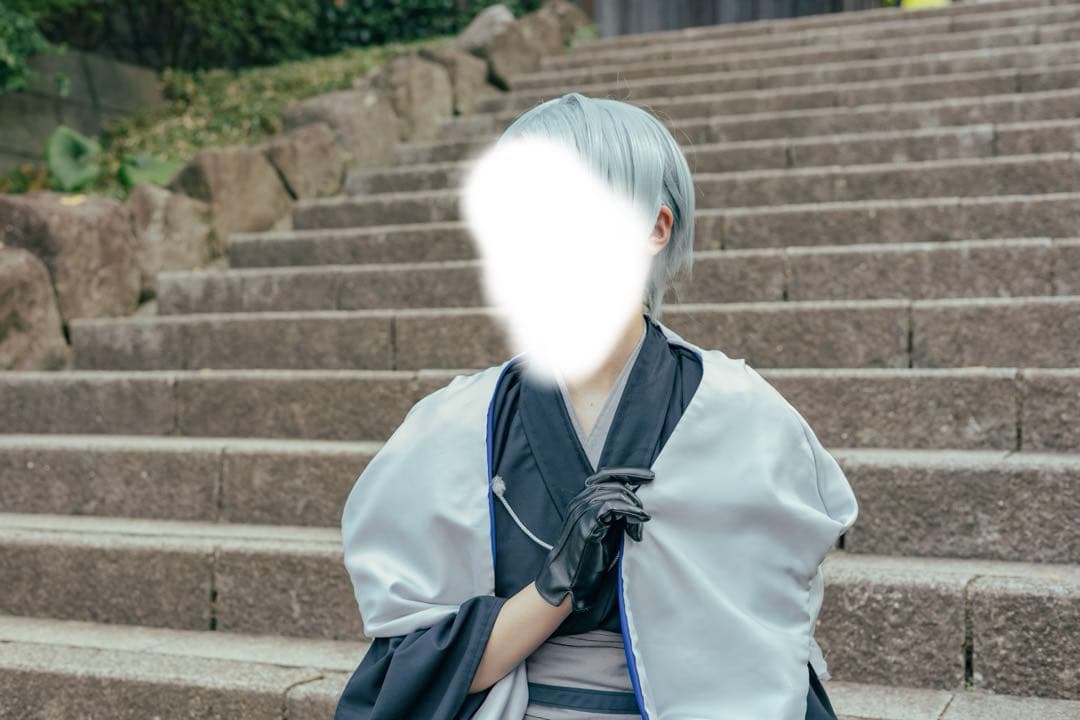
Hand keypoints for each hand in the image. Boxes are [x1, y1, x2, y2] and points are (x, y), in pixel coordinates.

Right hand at [534, 467, 653, 611]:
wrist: (568, 581)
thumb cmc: (588, 559)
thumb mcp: (607, 531)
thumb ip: (617, 515)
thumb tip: (638, 503)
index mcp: (583, 501)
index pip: (607, 475)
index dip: (630, 473)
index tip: (650, 476)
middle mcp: (581, 502)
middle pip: (614, 482)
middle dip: (636, 494)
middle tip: (645, 514)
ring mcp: (582, 511)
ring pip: (616, 494)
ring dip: (635, 507)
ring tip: (641, 522)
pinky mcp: (587, 524)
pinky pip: (613, 507)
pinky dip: (631, 513)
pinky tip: (639, 522)